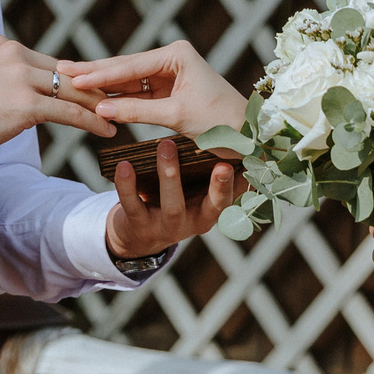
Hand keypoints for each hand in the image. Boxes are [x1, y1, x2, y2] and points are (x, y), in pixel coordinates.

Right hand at [0, 34, 113, 162]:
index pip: (48, 62)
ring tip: (120, 115)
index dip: (74, 78)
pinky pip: (68, 112)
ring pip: (71, 90)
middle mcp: (13, 54)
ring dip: (99, 105)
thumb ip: (0, 77)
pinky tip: (108, 130)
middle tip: (122, 96)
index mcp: (1, 44)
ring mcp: (19, 77)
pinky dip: (92, 122)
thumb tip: (17, 93)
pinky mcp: (24, 103)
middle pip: (65, 72)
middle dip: (95, 87)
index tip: (95, 87)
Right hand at [59, 41, 248, 147]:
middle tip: (60, 70)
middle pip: (125, 68)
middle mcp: (171, 59)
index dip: (100, 74)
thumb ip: (137, 111)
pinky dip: (116, 99)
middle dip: (94, 72)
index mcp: (177, 54)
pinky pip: (136, 95)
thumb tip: (101, 108)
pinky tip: (94, 98)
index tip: (73, 76)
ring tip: (69, 81)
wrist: (250, 136)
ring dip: (102, 86)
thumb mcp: (177, 116)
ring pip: (127, 82)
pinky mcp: (167, 92)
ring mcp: (168, 75)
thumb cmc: (221, 122)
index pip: (130, 66)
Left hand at [105, 137, 241, 259]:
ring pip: (172, 205)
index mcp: (209, 212)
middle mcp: (193, 223)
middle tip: (222, 163)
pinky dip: (128, 184)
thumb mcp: (192, 193)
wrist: (137, 235)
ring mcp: (166, 228)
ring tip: (166, 145)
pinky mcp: (139, 226)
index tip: (249, 167)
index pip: (232, 199)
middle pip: (210, 206)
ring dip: (170, 174)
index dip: (240, 186)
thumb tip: (230, 138)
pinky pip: (133, 205)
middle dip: (218, 185)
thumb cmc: (170, 202)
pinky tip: (124, 165)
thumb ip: (206, 173)